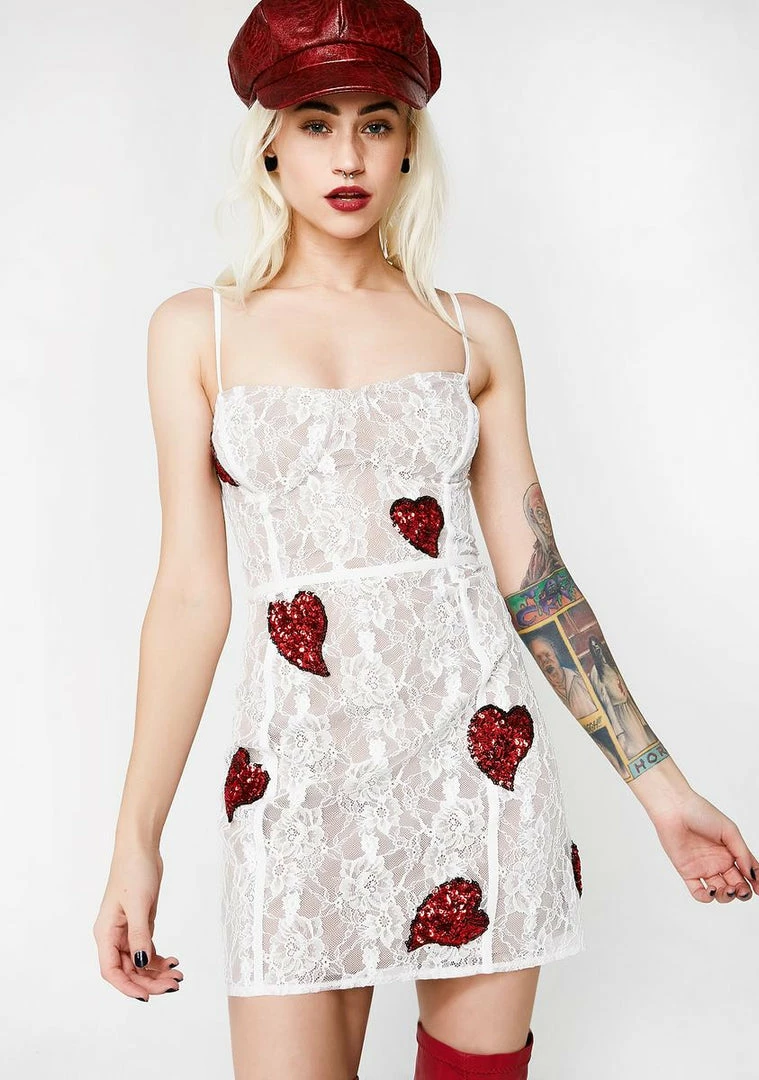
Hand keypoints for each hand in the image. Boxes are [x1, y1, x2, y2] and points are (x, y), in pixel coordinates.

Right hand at [93, 846, 183, 1000]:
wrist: (141, 849)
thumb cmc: (133, 872)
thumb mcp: (137, 905)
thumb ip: (139, 935)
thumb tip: (141, 964)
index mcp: (105, 933)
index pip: (111, 971)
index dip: (127, 987)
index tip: (147, 997)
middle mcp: (114, 936)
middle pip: (128, 970)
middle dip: (149, 981)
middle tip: (173, 985)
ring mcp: (128, 931)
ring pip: (139, 962)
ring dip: (156, 972)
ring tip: (178, 976)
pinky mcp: (141, 924)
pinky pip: (147, 949)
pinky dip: (159, 959)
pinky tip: (173, 962)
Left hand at [647, 787, 757, 902]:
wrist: (674, 809)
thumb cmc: (701, 813)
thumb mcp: (729, 831)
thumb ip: (742, 854)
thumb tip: (753, 875)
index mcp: (730, 852)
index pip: (747, 872)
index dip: (756, 882)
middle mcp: (718, 862)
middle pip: (735, 885)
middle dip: (742, 892)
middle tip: (742, 890)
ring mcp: (703, 868)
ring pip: (719, 892)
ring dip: (726, 897)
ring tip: (728, 889)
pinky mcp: (687, 872)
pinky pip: (698, 892)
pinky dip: (706, 897)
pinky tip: (711, 889)